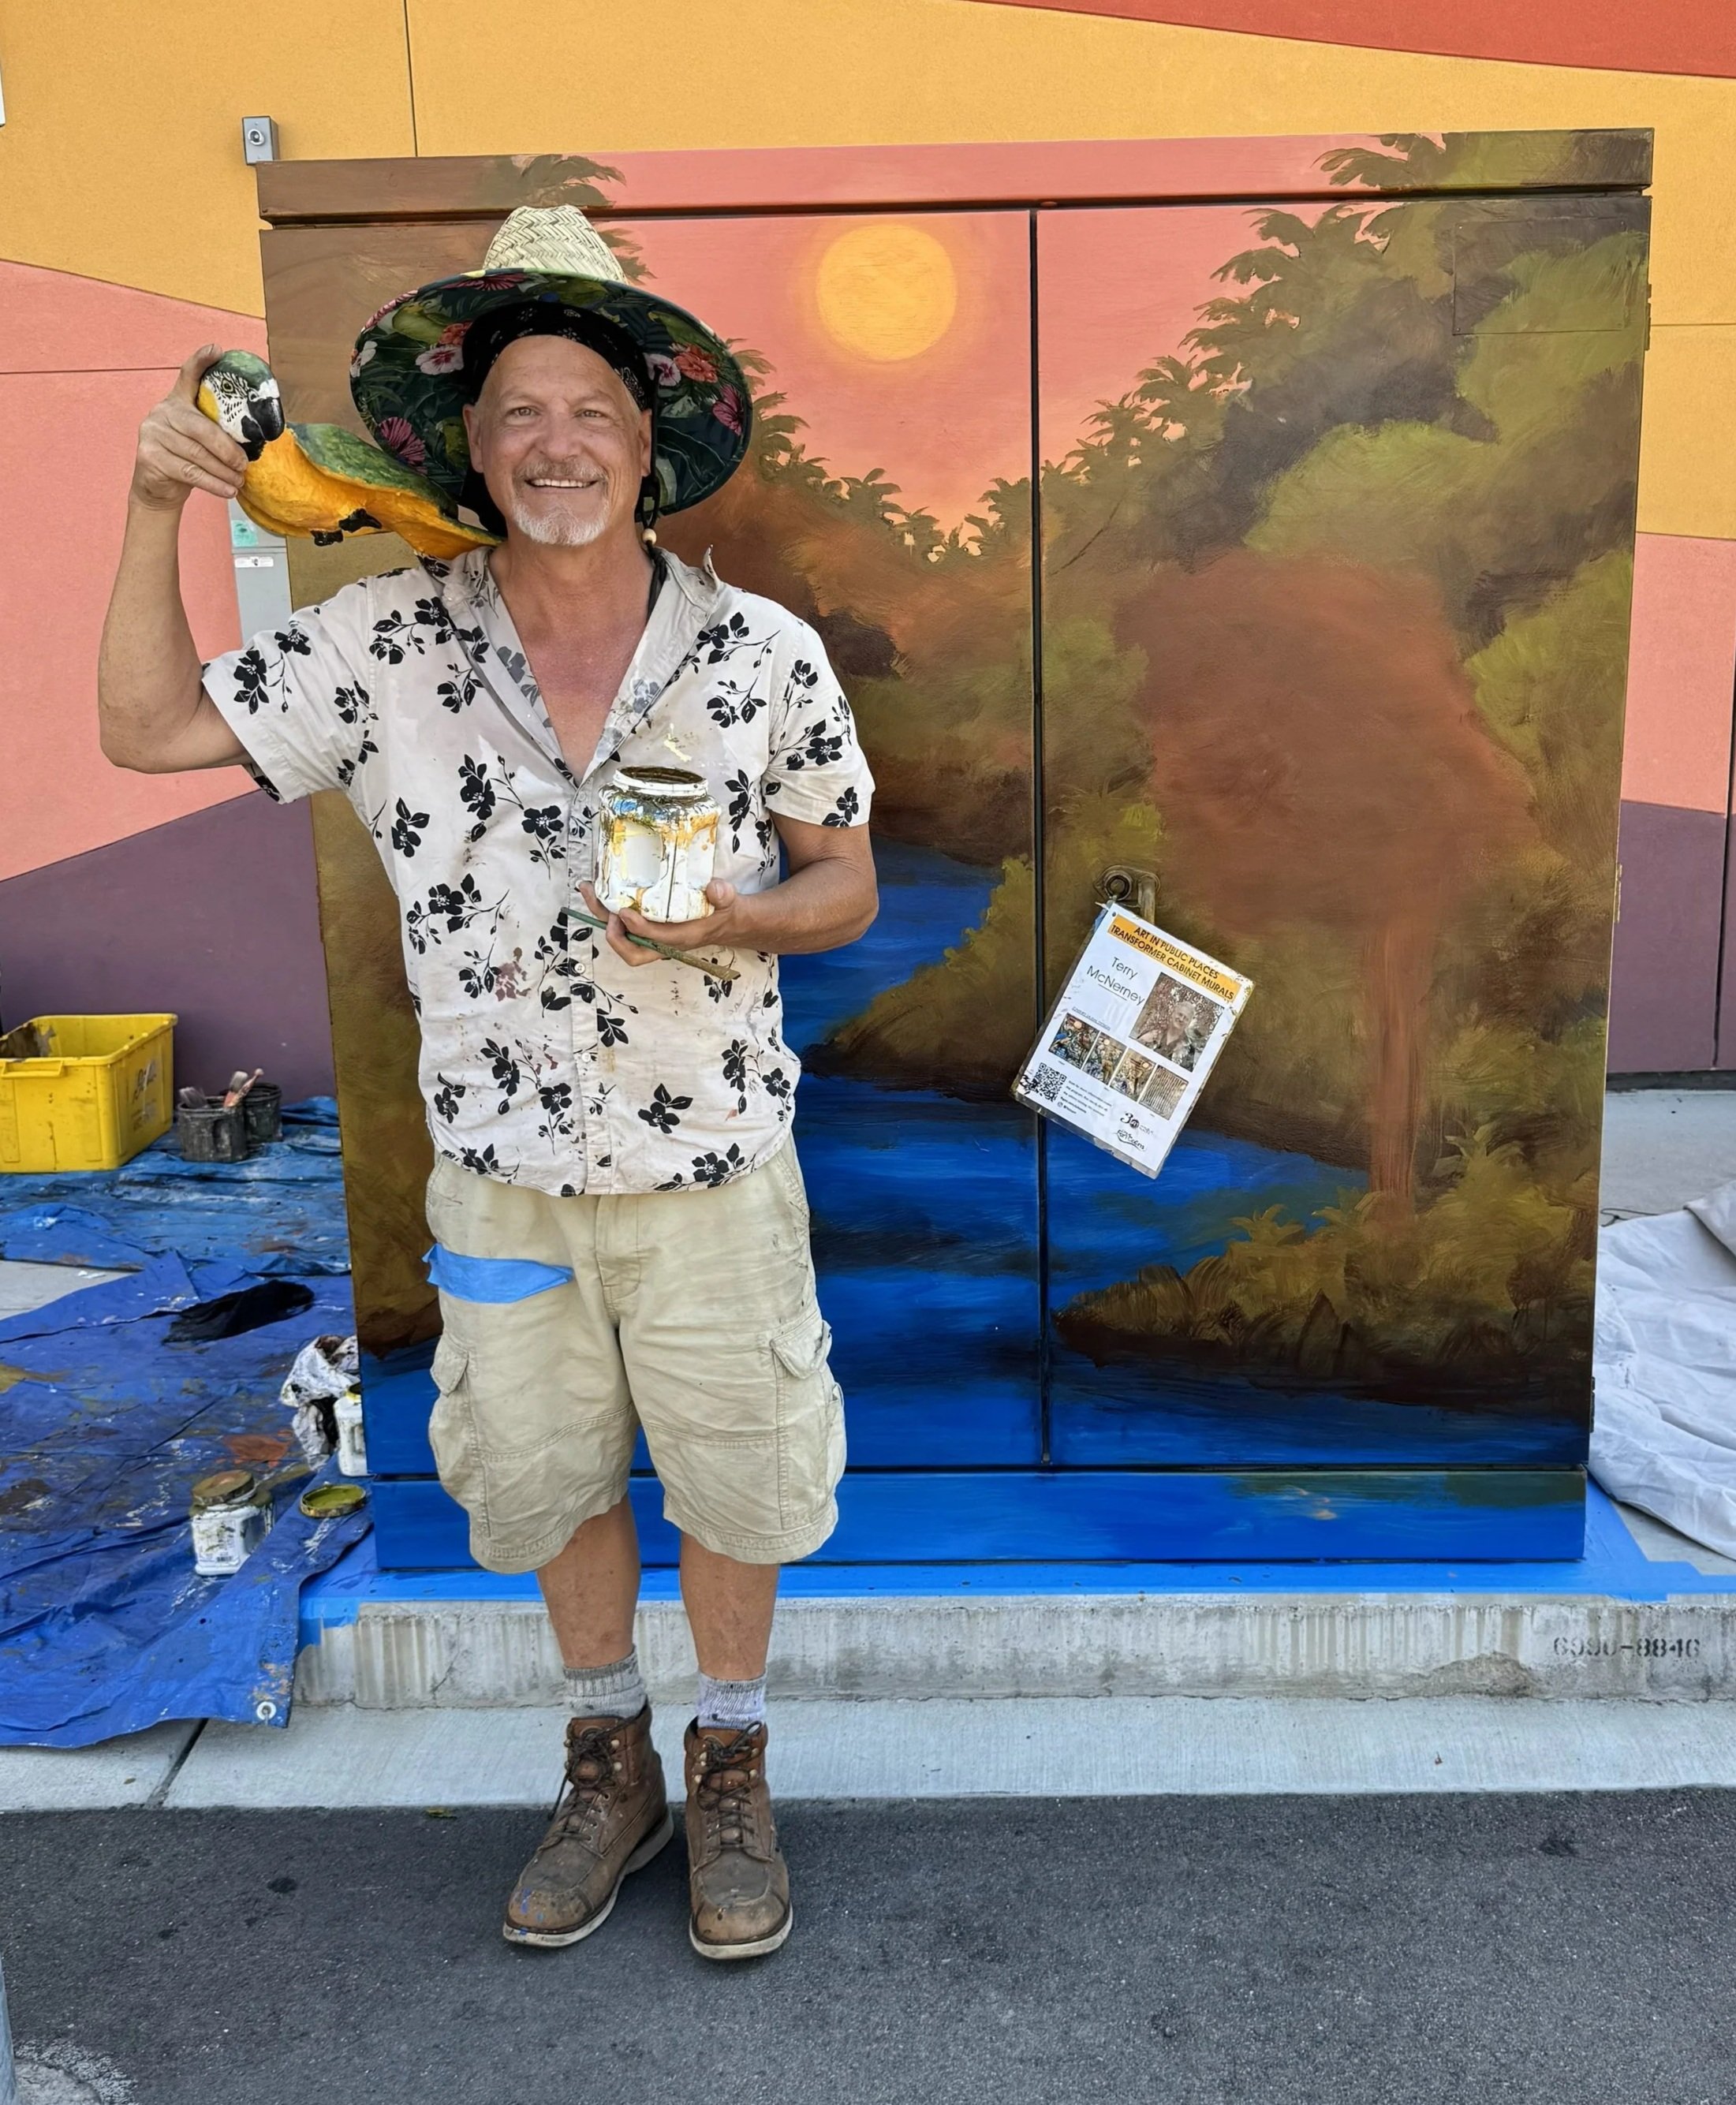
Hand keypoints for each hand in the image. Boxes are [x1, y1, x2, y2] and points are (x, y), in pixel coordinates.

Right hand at [131, 345, 249, 511]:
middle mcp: (162, 412)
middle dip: (228, 449)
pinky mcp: (149, 456)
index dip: (201, 362)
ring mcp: (152, 433)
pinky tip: (228, 490)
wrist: (158, 488)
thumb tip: (256, 436)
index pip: (188, 375)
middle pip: (202, 428)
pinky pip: (189, 472)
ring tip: (239, 480)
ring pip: (198, 454)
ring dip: (224, 471)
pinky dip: (213, 483)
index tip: (216, 350)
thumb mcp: (201, 439)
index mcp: (178, 401)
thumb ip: (217, 429)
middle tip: (245, 464)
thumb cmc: (187, 460)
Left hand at [580, 879, 758, 967]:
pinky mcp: (647, 929)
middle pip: (631, 950)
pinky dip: (607, 911)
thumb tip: (715, 888)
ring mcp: (653, 938)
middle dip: (613, 934)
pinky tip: (598, 890)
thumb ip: (723, 895)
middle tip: (605, 908)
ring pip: (622, 939)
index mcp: (682, 938)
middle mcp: (663, 943)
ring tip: (589, 891)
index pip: (655, 940)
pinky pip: (622, 927)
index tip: (625, 911)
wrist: (725, 923)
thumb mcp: (728, 901)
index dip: (637, 929)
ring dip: (603, 917)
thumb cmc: (724, 912)